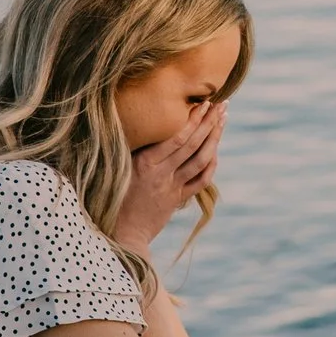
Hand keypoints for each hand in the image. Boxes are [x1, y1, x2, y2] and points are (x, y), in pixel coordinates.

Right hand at [117, 101, 224, 251]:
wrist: (120, 232)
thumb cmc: (112, 195)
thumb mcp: (117, 168)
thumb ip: (132, 149)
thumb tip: (142, 122)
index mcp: (144, 163)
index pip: (176, 137)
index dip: (194, 119)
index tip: (205, 104)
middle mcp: (161, 173)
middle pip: (192, 144)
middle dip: (210, 123)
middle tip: (222, 105)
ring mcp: (172, 187)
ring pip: (200, 160)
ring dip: (214, 139)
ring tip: (223, 121)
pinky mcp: (177, 199)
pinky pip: (201, 181)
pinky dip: (211, 165)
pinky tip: (215, 151)